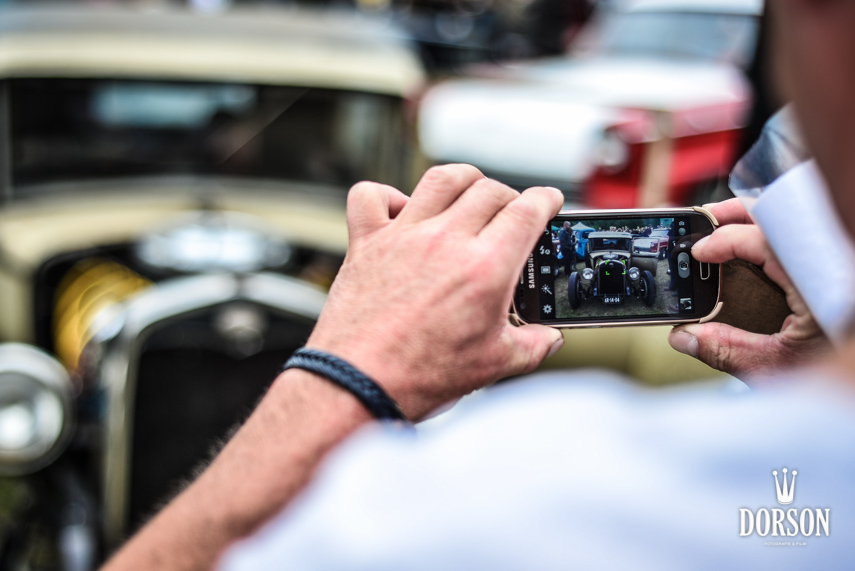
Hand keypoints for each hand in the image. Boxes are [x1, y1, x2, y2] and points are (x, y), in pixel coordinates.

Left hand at [307, 165, 564, 419]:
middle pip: (489, 190)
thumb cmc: (419, 376)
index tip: (548, 201)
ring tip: (469, 192)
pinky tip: (400, 211)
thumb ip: (530, 347)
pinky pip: (371, 195)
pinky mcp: (366, 243)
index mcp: (484, 267)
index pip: (527, 211)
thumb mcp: (493, 365)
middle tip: (511, 213)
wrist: (359, 384)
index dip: (545, 200)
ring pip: (440, 179)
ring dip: (463, 180)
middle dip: (509, 196)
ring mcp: (403, 237)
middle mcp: (445, 241)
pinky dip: (387, 195)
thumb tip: (546, 339)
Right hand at [668, 198, 827, 379]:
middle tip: (702, 224)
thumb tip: (684, 336)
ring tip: (721, 235)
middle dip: (735, 214)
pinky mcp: (833, 276)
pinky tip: (751, 256)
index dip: (725, 239)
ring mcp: (834, 267)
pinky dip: (771, 242)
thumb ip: (726, 350)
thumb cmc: (842, 388)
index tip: (699, 252)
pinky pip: (799, 244)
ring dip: (752, 226)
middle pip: (779, 216)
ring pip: (789, 227)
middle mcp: (831, 265)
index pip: (766, 238)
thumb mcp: (776, 369)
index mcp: (820, 281)